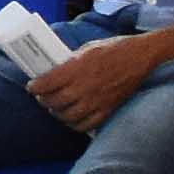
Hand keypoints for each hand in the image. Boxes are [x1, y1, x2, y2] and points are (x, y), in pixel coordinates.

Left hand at [27, 30, 166, 131]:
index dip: (34, 87)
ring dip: (57, 114)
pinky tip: (72, 119)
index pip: (46, 84)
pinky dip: (75, 125)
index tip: (32, 87)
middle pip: (54, 102)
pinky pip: (86, 125)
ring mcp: (97, 100)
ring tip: (55, 108)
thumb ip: (70, 62)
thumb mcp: (86, 48)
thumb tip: (54, 71)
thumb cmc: (114, 48)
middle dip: (43, 101)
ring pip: (67, 116)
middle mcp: (84, 87)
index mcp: (76, 68)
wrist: (141, 56)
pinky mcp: (108, 109)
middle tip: (42, 97)